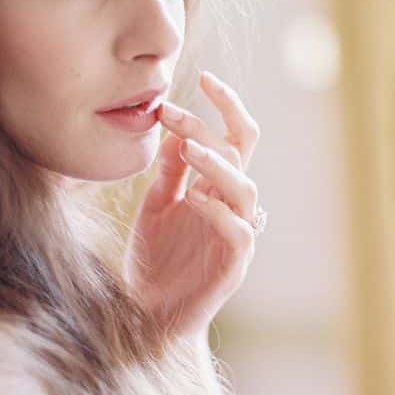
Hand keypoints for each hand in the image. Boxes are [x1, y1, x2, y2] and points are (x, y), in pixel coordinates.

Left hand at [122, 71, 261, 343]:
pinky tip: (191, 197)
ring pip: (246, 189)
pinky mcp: (233, 265)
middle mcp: (231, 206)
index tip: (199, 78)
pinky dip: (217, 209)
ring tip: (189, 148)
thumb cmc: (154, 263)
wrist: (149, 317)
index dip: (223, 106)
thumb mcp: (154, 209)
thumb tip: (174, 133)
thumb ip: (168, 175)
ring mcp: (236, 234)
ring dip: (218, 164)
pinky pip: (237, 230)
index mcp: (215, 188)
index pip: (232, 137)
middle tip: (181, 105)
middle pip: (243, 153)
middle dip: (216, 123)